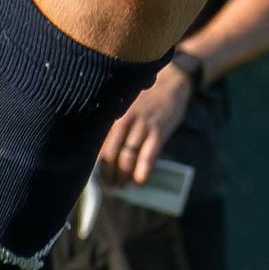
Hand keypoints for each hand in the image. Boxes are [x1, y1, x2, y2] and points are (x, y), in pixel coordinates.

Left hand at [97, 63, 192, 183]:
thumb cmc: (146, 98)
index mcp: (113, 114)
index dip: (96, 163)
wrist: (171, 83)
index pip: (98, 143)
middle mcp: (124, 120)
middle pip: (110, 153)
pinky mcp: (158, 132)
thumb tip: (104, 153)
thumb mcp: (126, 106)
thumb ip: (116, 124)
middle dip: (108, 174)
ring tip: (122, 186)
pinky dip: (142, 172)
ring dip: (123, 176)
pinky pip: (147, 157)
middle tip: (109, 185)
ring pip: (127, 158)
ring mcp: (141, 126)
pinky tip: (139, 182)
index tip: (96, 175)